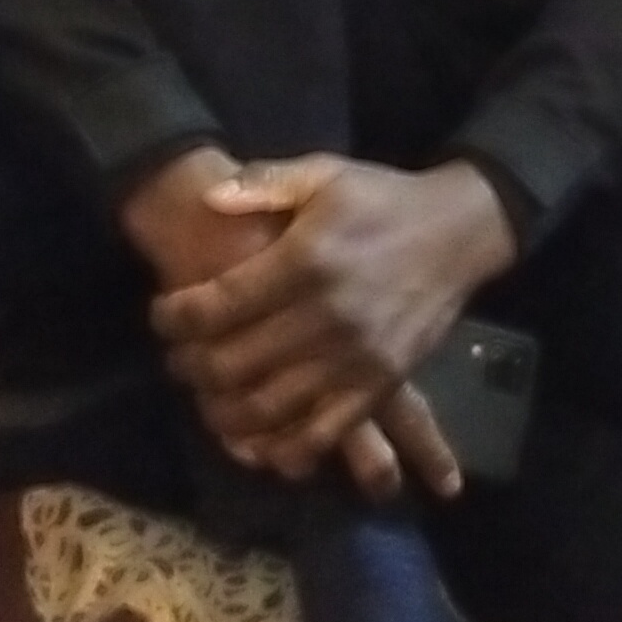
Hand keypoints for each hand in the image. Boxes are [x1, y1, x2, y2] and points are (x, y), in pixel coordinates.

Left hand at [148, 157, 514, 490]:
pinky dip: (283, 448)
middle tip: (177, 358)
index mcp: (307, 261)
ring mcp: (355, 358)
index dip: (176, 317)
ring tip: (208, 396)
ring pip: (269, 407)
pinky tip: (259, 442)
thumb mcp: (324, 174)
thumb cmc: (382, 199)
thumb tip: (208, 199)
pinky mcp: (380, 384)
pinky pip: (323, 433)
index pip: (219, 306)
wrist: (459, 232)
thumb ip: (263, 184)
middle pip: (234, 364)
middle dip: (191, 367)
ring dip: (224, 412)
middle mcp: (327, 316)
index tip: (162, 314)